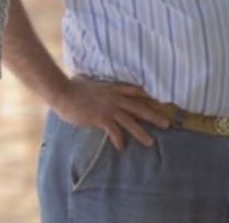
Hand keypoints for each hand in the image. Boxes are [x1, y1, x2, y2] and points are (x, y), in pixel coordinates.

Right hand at [53, 77, 169, 149]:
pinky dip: (119, 140)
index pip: (134, 91)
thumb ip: (96, 85)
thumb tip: (94, 84)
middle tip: (167, 124)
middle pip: (138, 107)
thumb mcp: (87, 81)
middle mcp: (113, 97)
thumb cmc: (70, 86)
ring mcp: (108, 108)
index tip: (160, 100)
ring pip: (130, 121)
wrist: (61, 91)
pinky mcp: (101, 118)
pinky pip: (114, 131)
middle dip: (153, 115)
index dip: (148, 96)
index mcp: (111, 88)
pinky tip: (121, 147)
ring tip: (151, 142)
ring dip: (141, 132)